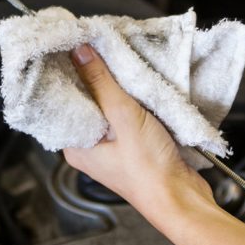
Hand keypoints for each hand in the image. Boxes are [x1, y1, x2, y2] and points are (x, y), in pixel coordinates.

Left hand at [63, 44, 212, 213]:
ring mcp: (113, 146)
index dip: (65, 73)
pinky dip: (132, 99)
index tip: (69, 46)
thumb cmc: (150, 173)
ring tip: (118, 63)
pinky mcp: (134, 143)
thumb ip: (101, 84)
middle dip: (93, 76)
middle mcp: (90, 147)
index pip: (62, 101)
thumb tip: (80, 54)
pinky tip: (138, 85)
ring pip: (108, 106)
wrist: (182, 198)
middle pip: (85, 101)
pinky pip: (126, 114)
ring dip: (116, 87)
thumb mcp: (123, 119)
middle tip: (97, 47)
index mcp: (76, 146)